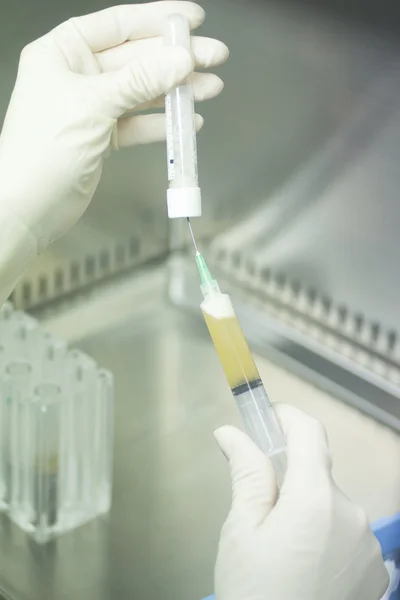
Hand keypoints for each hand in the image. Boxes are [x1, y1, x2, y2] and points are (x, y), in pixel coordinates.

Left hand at [0, 2, 227, 251]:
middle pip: (136, 59)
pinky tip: (188, 121)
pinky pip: (138, 123)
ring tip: (211, 88)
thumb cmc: (44, 150)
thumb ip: (140, 81)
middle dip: (176, 59)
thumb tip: (182, 59)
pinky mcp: (102, 137)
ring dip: (176, 91)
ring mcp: (92, 107)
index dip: (159, 20)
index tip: (194, 19)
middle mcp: (78, 75)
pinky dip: (162, 123)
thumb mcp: (94, 106)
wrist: (28, 207)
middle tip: (215, 57)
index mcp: (64, 52)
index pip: (118, 25)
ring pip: (141, 92)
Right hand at [214, 404, 388, 599]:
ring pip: (333, 506)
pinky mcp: (377, 572)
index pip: (309, 433)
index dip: (286, 417)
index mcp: (315, 499)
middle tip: (261, 508)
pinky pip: (349, 536)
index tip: (268, 418)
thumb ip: (246, 472)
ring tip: (282, 549)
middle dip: (290, 479)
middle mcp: (352, 516)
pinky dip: (329, 538)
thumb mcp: (241, 529)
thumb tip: (231, 433)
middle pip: (318, 474)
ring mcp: (369, 547)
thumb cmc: (254, 594)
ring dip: (310, 511)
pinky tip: (307, 567)